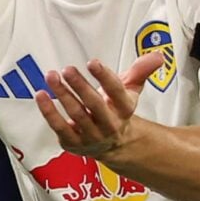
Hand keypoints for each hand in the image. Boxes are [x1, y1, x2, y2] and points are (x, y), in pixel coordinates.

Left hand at [34, 51, 163, 156]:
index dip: (105, 77)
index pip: (117, 92)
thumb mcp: (130, 90)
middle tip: (68, 69)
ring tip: (51, 76)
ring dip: (62, 94)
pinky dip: (49, 112)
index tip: (93, 62)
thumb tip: (158, 56)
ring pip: (76, 114)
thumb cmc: (116, 110)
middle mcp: (109, 124)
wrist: (112, 144)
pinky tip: (41, 96)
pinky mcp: (73, 142)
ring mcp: (91, 135)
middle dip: (80, 86)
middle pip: (95, 105)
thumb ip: (141, 71)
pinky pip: (59, 127)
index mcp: (124, 109)